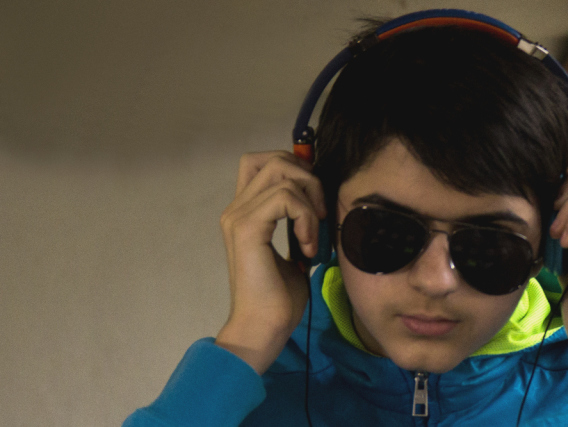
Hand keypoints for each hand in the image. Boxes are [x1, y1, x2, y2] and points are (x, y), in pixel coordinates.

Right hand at [215, 151, 326, 373]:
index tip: (317, 204)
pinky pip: (285, 197)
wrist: (263, 327)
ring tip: (313, 238)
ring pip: (283, 174)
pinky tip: (307, 246)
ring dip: (310, 203)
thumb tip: (324, 206)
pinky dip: (306, 218)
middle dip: (309, 180)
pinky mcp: (247, 228)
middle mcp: (237, 209)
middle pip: (275, 159)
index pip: (264, 162)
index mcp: (246, 212)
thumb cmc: (280, 297)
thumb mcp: (297, 250)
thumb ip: (301, 223)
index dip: (297, 170)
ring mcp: (238, 217)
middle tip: (320, 216)